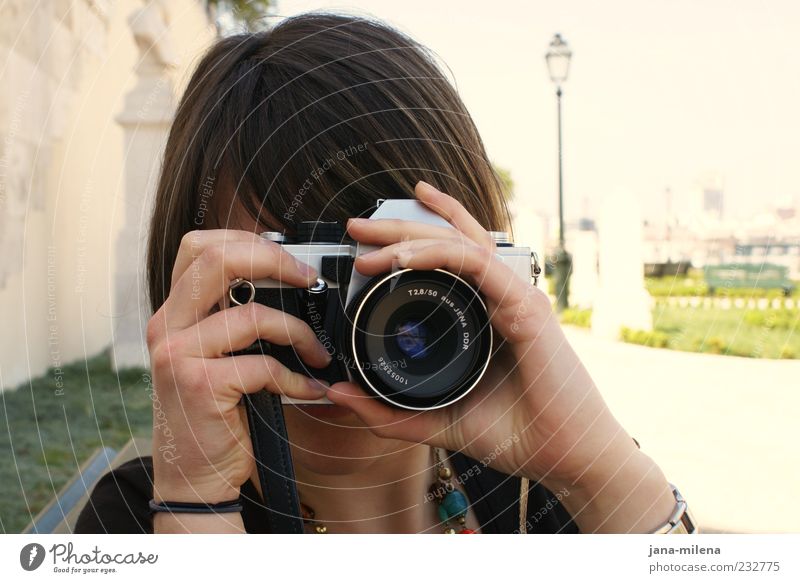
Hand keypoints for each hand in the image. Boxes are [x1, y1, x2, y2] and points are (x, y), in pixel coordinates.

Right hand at [145, 230, 330, 514]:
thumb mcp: (215, 356)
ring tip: (318, 353)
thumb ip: (235, 319)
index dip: (247, 240)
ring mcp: (177, 354)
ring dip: (299, 332)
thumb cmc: (214, 412)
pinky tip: (308, 390)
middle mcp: (166, 326)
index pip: (198, 246)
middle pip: (217, 260)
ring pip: (253, 315)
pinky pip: (264, 366)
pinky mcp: (198, 385)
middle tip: (308, 279)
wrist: (192, 474)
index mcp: (173, 312)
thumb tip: (294, 283)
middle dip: (274, 261)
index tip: (288, 260)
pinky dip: (296, 380)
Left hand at [327, 181, 674, 531]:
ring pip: (460, 244)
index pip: (447, 261)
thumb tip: (337, 391)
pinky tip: (406, 257)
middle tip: (355, 226)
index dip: (408, 244)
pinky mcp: (526, 307)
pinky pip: (479, 266)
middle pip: (447, 243)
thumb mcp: (435, 420)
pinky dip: (442, 255)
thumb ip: (387, 411)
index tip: (362, 250)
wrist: (564, 458)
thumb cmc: (514, 434)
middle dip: (399, 227)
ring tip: (370, 239)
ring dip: (413, 235)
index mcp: (484, 313)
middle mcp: (499, 297)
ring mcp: (514, 297)